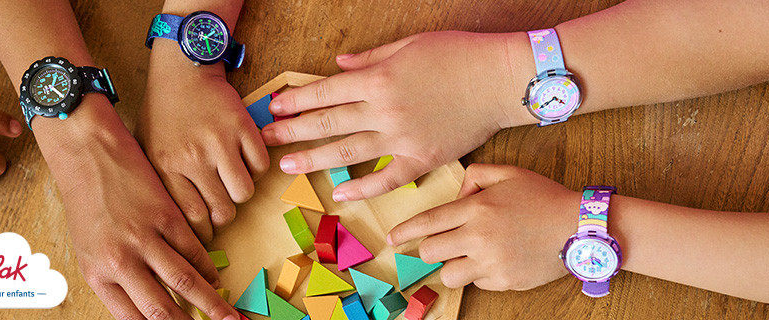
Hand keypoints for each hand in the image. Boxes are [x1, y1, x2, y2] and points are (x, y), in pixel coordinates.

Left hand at [59, 97, 237, 319]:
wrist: (89, 155)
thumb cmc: (86, 200)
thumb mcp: (89, 248)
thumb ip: (114, 279)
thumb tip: (142, 307)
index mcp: (99, 274)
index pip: (133, 317)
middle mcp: (120, 261)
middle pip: (161, 308)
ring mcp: (144, 238)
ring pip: (185, 281)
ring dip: (211, 302)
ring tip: (229, 318)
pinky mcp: (166, 216)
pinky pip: (194, 249)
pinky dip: (207, 266)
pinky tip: (215, 277)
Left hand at [136, 50, 267, 242]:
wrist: (182, 71)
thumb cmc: (162, 114)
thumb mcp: (146, 152)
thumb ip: (160, 187)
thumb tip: (174, 226)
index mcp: (166, 167)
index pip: (192, 219)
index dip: (204, 233)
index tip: (207, 232)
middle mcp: (193, 158)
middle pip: (222, 211)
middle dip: (224, 215)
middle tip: (221, 206)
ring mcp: (220, 142)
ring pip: (244, 193)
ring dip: (240, 192)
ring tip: (231, 181)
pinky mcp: (243, 128)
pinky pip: (260, 166)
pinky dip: (255, 169)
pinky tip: (242, 160)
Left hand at [262, 31, 533, 200]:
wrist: (501, 80)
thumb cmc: (459, 55)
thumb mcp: (411, 45)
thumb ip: (371, 57)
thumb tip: (339, 66)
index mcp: (379, 79)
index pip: (326, 91)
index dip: (297, 100)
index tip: (275, 107)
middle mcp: (384, 110)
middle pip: (328, 122)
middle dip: (293, 130)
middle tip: (267, 137)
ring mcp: (402, 138)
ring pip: (348, 152)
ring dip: (315, 159)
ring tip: (288, 164)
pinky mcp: (423, 159)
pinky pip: (387, 178)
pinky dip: (363, 188)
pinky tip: (341, 193)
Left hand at [387, 164, 576, 290]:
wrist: (580, 227)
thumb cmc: (544, 198)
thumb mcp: (509, 173)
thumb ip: (476, 175)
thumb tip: (458, 192)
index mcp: (476, 207)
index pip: (427, 223)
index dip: (404, 232)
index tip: (392, 239)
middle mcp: (478, 236)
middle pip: (430, 252)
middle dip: (429, 248)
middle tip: (440, 244)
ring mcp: (490, 262)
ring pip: (448, 274)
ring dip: (452, 265)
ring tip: (468, 255)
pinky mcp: (504, 282)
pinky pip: (476, 283)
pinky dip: (480, 274)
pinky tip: (496, 260)